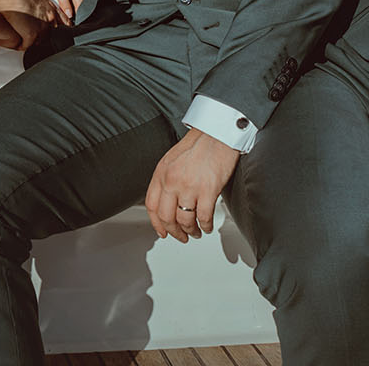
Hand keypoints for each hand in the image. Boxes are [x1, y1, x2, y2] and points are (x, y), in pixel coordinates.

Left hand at [144, 128, 240, 242]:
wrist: (217, 132)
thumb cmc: (200, 142)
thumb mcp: (173, 159)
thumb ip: (167, 178)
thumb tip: (167, 200)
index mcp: (162, 172)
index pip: (151, 205)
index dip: (156, 223)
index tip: (162, 231)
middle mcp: (172, 180)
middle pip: (166, 217)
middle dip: (174, 232)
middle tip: (181, 236)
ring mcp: (189, 186)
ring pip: (185, 220)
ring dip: (191, 231)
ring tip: (196, 232)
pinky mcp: (208, 189)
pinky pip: (203, 217)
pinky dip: (205, 226)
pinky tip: (207, 226)